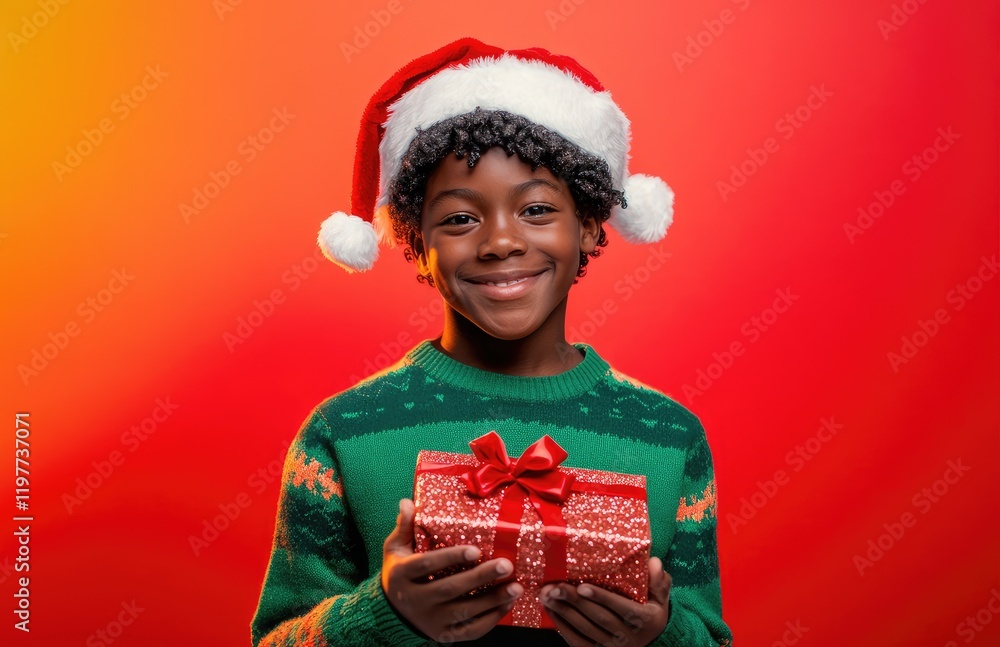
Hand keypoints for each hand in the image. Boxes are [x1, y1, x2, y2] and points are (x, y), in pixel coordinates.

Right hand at [382, 498, 523, 642]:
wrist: (391, 611)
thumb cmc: (399, 571)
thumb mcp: (395, 548)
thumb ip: (404, 526)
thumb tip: (407, 502)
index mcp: (402, 575)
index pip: (427, 564)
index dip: (451, 557)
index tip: (476, 550)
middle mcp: (415, 600)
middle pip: (450, 589)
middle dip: (480, 577)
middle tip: (506, 565)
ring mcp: (431, 620)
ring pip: (464, 611)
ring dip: (492, 600)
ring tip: (516, 587)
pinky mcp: (443, 634)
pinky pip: (470, 630)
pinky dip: (490, 619)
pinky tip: (507, 605)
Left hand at [539, 556, 671, 646]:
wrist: (649, 639)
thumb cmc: (651, 609)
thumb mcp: (661, 596)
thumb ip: (659, 580)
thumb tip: (654, 563)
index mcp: (645, 620)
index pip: (622, 608)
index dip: (601, 597)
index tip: (582, 586)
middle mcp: (629, 637)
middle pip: (598, 619)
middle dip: (575, 602)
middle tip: (556, 587)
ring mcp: (612, 646)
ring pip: (585, 629)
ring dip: (564, 612)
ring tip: (547, 595)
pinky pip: (577, 641)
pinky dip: (562, 625)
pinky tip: (550, 610)